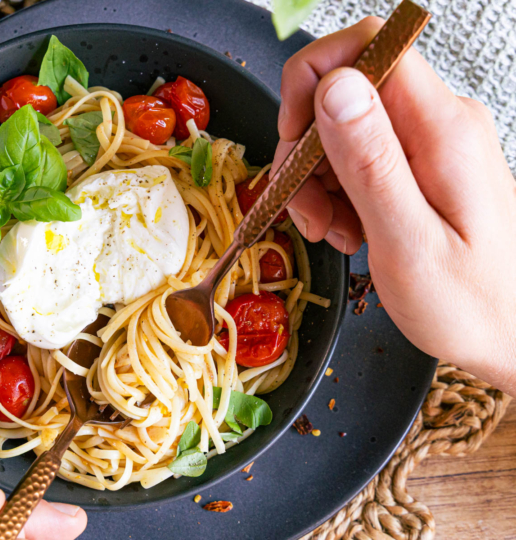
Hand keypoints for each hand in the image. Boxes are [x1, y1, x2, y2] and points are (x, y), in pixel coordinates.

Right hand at [273, 17, 515, 393]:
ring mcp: (430, 142)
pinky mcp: (422, 164)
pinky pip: (359, 156)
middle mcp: (439, 122)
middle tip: (305, 208)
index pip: (368, 47)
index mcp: (441, 129)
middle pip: (344, 91)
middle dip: (306, 148)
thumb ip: (370, 162)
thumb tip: (333, 87)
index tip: (293, 138)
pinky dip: (337, 191)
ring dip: (318, 178)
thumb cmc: (471, 305)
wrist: (515, 336)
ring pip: (343, 128)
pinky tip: (347, 228)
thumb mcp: (408, 243)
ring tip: (332, 230)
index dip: (313, 79)